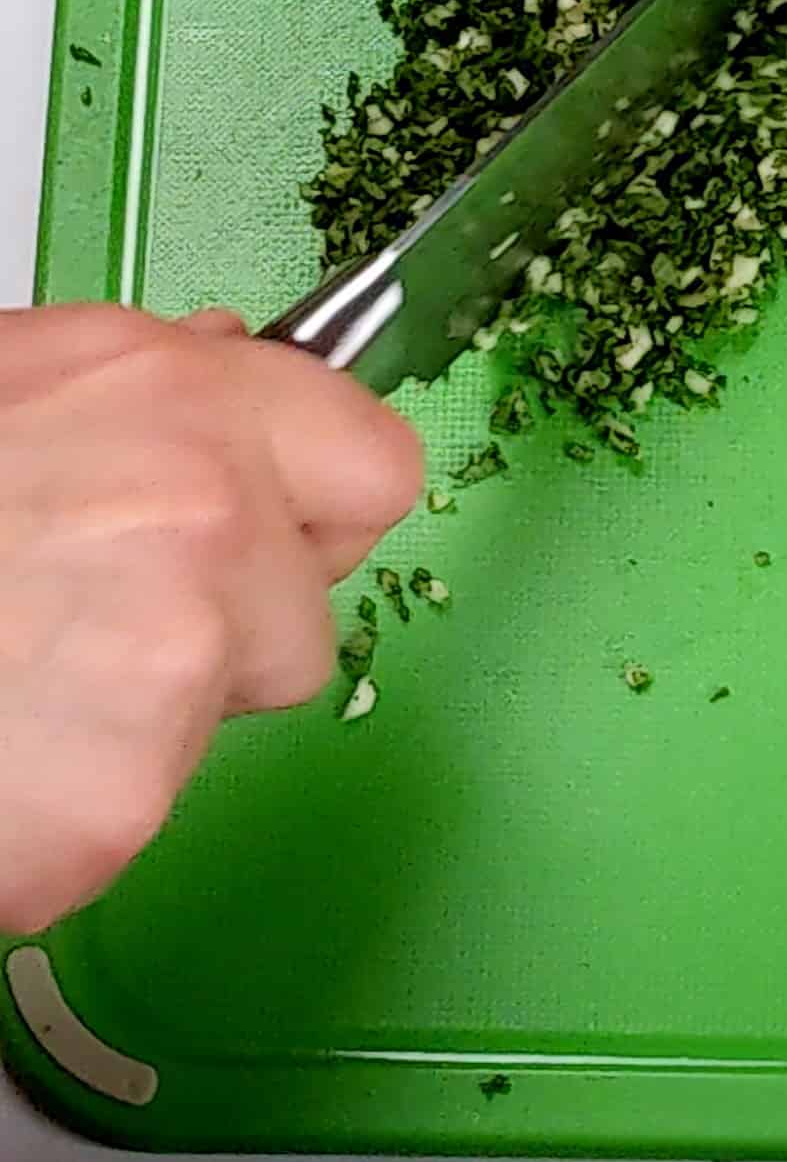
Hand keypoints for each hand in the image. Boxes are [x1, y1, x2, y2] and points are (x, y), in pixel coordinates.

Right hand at [0, 305, 420, 933]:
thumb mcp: (4, 391)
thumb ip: (134, 386)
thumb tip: (232, 358)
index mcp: (167, 389)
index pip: (374, 461)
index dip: (316, 509)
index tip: (261, 532)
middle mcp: (198, 499)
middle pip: (317, 603)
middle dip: (238, 627)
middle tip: (98, 625)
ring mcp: (175, 642)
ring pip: (244, 703)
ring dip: (157, 712)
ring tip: (26, 683)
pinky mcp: (128, 784)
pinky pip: (152, 801)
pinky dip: (83, 802)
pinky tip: (8, 756)